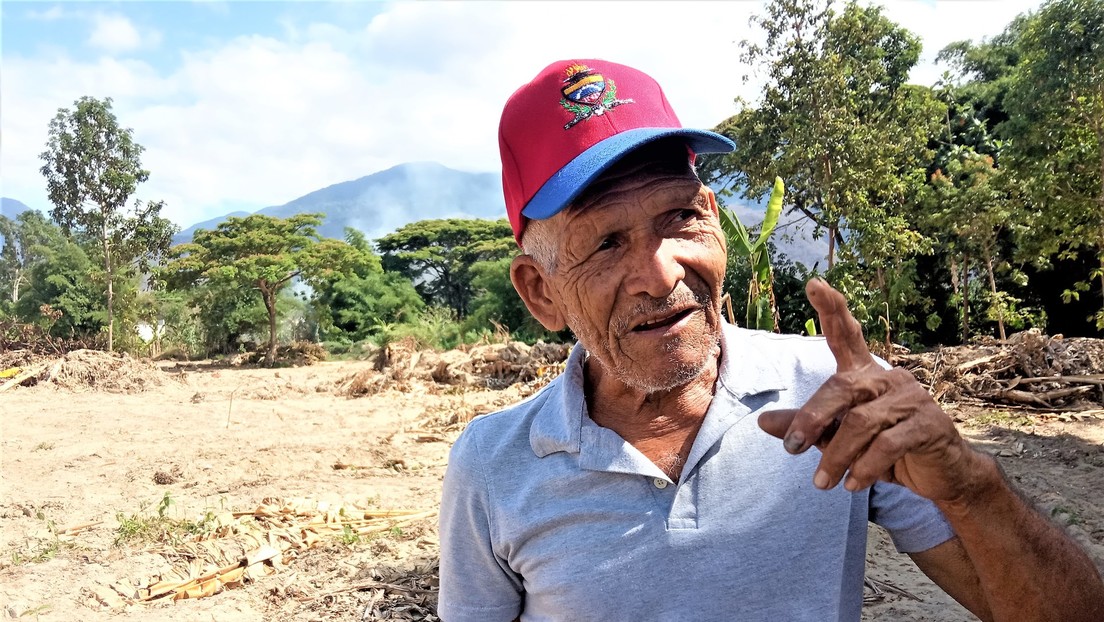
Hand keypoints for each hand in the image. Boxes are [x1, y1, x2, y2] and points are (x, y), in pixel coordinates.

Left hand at [758, 278, 982, 501]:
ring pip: (862, 422)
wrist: (941, 475)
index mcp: (866, 374)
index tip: (814, 283)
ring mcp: (912, 398)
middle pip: (841, 388)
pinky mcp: (929, 425)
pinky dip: (864, 467)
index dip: (832, 308)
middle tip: (792, 450)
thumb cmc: (884, 450)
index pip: (848, 334)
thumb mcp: (839, 438)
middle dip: (812, 419)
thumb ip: (806, 427)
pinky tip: (852, 485)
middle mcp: (889, 378)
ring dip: (836, 456)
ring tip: (822, 483)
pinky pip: (887, 444)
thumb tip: (762, 422)